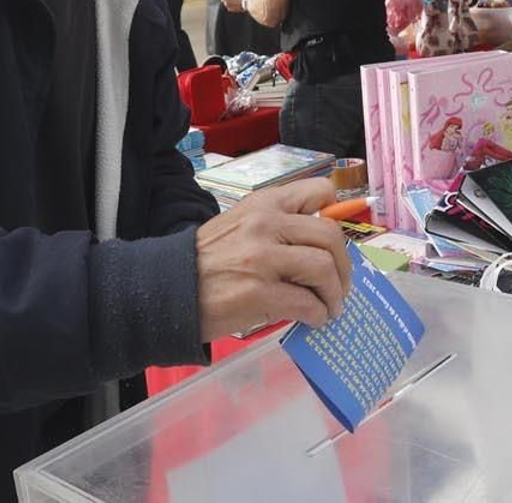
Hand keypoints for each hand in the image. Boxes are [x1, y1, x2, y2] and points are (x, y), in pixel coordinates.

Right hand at [196, 178, 352, 340]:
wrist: (168, 289)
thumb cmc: (206, 261)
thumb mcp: (239, 225)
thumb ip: (276, 227)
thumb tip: (319, 248)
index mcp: (263, 204)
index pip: (319, 191)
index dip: (335, 216)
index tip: (334, 242)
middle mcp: (265, 224)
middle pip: (330, 237)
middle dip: (344, 266)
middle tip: (339, 286)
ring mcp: (262, 258)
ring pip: (323, 269)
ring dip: (334, 294)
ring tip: (329, 307)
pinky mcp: (259, 293)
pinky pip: (307, 303)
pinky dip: (318, 315)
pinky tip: (313, 319)